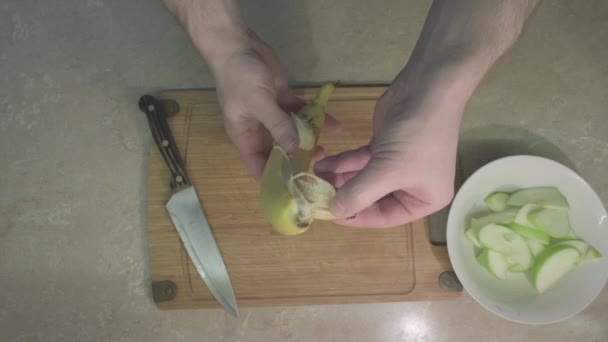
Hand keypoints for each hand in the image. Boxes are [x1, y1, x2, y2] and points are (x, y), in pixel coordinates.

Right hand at [211, 30, 338, 179]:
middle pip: (278, 153)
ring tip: (325, 148)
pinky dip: (314, 118)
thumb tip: (294, 149)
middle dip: (295, 161)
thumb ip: (278, 126)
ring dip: (308, 140)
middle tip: (317, 169)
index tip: (294, 189)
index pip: (258, 167)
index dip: (274, 180)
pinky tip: (333, 124)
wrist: (238, 45)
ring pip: (291, 134)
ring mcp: (271, 115)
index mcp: (245, 136)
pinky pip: (299, 114)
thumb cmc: (240, 77)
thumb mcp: (258, 103)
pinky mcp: (282, 100)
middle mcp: (258, 130)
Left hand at [314, 70, 463, 226]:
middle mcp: (411, 186)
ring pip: (363, 178)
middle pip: (371, 199)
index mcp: (423, 200)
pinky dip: (343, 162)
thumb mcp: (387, 170)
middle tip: (316, 195)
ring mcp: (397, 166)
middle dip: (344, 195)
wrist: (427, 87)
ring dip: (339, 178)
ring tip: (314, 177)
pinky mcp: (384, 147)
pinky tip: (323, 164)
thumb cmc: (416, 136)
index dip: (355, 217)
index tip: (327, 214)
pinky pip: (360, 161)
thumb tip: (334, 211)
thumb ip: (359, 193)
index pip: (384, 217)